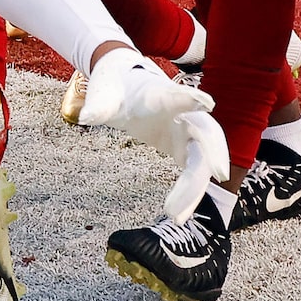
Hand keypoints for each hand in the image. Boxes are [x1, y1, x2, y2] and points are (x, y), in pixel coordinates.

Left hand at [73, 46, 228, 222]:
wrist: (126, 84)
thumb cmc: (116, 89)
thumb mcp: (103, 96)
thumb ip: (98, 107)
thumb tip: (85, 117)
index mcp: (160, 94)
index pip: (177, 96)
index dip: (190, 99)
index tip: (206, 104)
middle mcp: (183, 111)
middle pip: (204, 133)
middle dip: (211, 155)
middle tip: (216, 176)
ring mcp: (188, 130)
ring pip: (204, 158)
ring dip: (196, 187)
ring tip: (176, 216)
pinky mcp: (185, 147)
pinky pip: (195, 172)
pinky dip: (191, 193)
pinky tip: (178, 217)